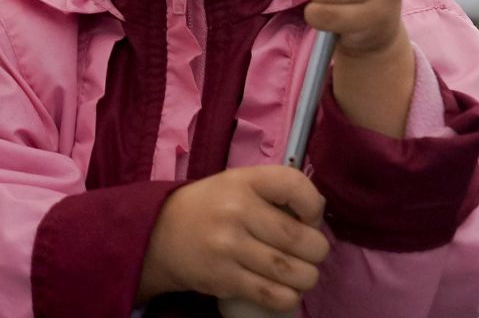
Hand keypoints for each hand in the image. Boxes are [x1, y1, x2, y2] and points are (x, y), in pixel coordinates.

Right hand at [138, 166, 329, 309]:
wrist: (161, 234)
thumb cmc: (211, 206)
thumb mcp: (240, 183)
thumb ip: (275, 192)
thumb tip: (317, 217)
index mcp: (244, 181)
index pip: (294, 185)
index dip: (314, 206)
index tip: (310, 218)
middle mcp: (237, 212)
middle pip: (300, 238)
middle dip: (317, 250)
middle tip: (312, 252)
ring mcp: (229, 248)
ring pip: (290, 271)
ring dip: (307, 277)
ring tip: (303, 273)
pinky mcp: (224, 279)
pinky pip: (271, 294)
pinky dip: (288, 297)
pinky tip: (288, 290)